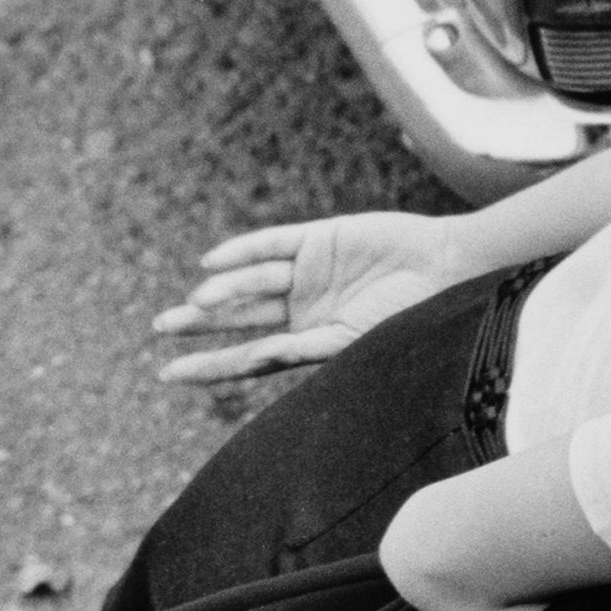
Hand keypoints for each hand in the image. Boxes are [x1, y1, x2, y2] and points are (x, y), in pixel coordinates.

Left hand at [151, 212, 466, 380]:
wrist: (450, 271)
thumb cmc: (413, 318)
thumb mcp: (355, 342)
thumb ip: (307, 348)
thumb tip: (258, 354)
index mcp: (311, 341)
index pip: (248, 355)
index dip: (208, 364)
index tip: (168, 373)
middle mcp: (303, 308)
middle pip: (240, 317)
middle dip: (200, 324)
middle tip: (160, 327)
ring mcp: (309, 272)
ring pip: (252, 282)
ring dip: (224, 292)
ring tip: (196, 304)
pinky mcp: (319, 238)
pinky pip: (271, 244)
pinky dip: (241, 252)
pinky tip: (211, 264)